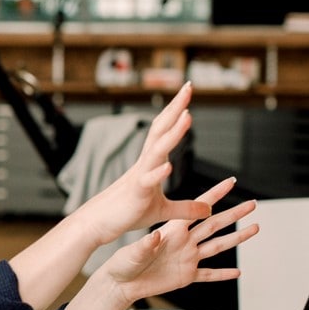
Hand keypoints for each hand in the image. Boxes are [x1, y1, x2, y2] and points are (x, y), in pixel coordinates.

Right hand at [77, 82, 211, 245]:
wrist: (99, 223)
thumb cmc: (128, 213)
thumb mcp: (163, 211)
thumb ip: (186, 208)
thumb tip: (209, 208)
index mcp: (151, 163)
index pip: (165, 130)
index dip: (177, 111)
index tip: (188, 91)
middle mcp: (145, 164)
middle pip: (161, 130)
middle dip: (175, 108)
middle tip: (188, 86)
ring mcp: (140, 176)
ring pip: (157, 150)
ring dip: (173, 134)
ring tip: (187, 116)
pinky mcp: (136, 193)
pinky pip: (148, 181)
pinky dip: (158, 173)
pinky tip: (168, 166)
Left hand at [98, 179, 258, 305]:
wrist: (122, 284)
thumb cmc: (123, 264)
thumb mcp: (133, 253)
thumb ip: (146, 245)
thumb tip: (155, 236)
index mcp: (172, 231)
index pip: (197, 209)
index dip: (214, 195)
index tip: (229, 182)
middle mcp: (183, 242)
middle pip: (215, 224)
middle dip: (234, 213)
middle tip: (251, 204)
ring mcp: (187, 258)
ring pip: (218, 246)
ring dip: (236, 238)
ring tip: (254, 229)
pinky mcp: (186, 276)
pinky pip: (209, 275)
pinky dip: (223, 274)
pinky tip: (237, 272)